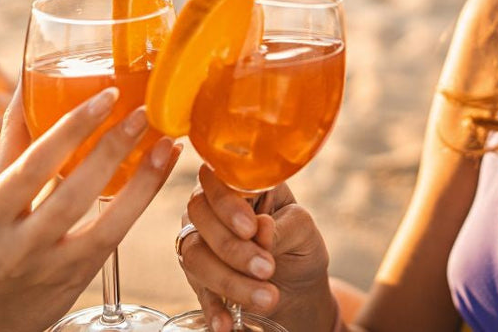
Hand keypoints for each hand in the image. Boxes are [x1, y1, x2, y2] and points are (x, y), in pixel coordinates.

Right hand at [0, 86, 181, 331]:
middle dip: (111, 149)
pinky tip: (159, 171)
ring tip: (166, 142)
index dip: (71, 129)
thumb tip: (28, 85)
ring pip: (103, 223)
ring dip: (140, 179)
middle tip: (143, 111)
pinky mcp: (79, 279)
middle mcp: (20, 243)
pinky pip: (115, 237)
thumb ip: (13, 144)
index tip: (105, 96)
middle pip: (71, 192)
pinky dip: (140, 202)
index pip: (33, 164)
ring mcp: (53, 266)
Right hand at [180, 166, 335, 331]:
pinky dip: (213, 308)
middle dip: (231, 246)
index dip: (227, 203)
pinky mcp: (198, 277)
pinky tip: (226, 323)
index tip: (250, 228)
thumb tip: (262, 227)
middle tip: (267, 269)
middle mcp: (211, 207)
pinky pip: (197, 290)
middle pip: (199, 215)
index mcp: (239, 184)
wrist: (297, 287)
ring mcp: (199, 241)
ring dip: (229, 280)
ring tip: (267, 298)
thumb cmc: (299, 245)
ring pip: (194, 254)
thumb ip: (283, 226)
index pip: (217, 179)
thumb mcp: (303, 230)